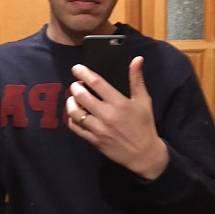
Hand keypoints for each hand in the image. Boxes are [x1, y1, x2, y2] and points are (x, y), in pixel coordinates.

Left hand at [66, 56, 167, 179]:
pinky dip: (71, 119)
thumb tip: (137, 59)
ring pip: (75, 112)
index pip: (96, 83)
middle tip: (76, 85)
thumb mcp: (143, 101)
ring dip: (70, 102)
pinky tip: (74, 114)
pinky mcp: (93, 140)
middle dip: (75, 87)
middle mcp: (106, 115)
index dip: (83, 73)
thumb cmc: (144, 125)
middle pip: (81, 96)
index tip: (76, 68)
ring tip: (73, 98)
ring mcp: (98, 129)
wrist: (144, 154)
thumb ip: (137, 79)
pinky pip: (76, 128)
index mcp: (119, 103)